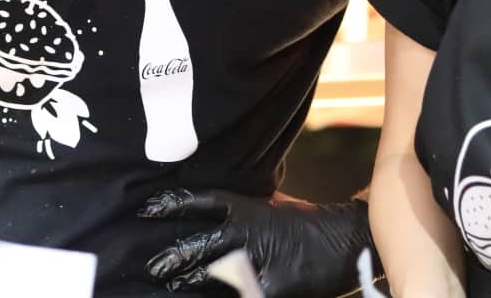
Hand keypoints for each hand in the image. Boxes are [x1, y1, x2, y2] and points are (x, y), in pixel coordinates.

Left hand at [142, 190, 372, 296]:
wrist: (344, 239)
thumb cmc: (305, 220)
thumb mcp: (271, 204)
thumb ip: (243, 207)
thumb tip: (216, 207)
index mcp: (245, 209)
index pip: (201, 202)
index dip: (172, 204)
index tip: (146, 208)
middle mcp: (245, 233)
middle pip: (197, 244)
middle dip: (171, 257)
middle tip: (150, 266)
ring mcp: (257, 262)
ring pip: (210, 273)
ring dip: (187, 280)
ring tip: (168, 285)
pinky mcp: (270, 288)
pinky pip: (239, 294)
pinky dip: (223, 295)